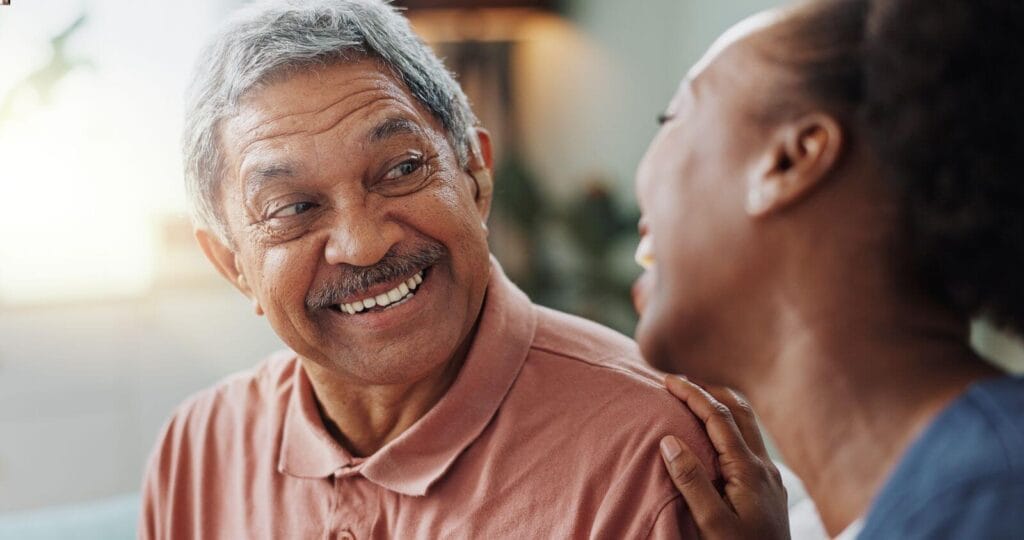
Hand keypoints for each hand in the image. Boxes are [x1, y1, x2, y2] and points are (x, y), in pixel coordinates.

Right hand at [660, 375, 789, 539]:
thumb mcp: (711, 524)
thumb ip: (691, 481)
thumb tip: (670, 439)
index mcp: (748, 470)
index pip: (718, 417)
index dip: (692, 393)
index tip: (667, 379)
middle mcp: (764, 467)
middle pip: (739, 410)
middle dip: (708, 391)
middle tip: (679, 384)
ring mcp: (769, 477)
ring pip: (748, 426)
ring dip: (721, 407)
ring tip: (694, 403)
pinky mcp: (769, 489)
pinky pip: (748, 444)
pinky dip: (727, 428)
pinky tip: (711, 440)